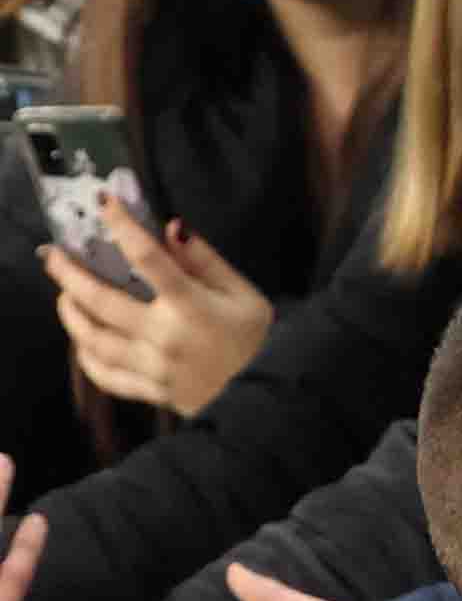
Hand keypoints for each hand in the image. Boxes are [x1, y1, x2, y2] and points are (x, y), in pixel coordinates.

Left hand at [50, 219, 271, 413]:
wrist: (270, 396)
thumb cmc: (258, 340)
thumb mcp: (245, 294)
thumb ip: (206, 261)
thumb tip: (172, 228)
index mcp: (193, 307)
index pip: (149, 259)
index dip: (123, 227)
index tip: (104, 205)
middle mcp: (166, 336)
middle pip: (103, 301)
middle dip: (71, 275)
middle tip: (53, 256)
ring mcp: (155, 367)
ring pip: (96, 341)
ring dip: (72, 316)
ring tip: (64, 297)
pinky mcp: (152, 390)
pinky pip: (107, 377)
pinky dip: (88, 360)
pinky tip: (82, 343)